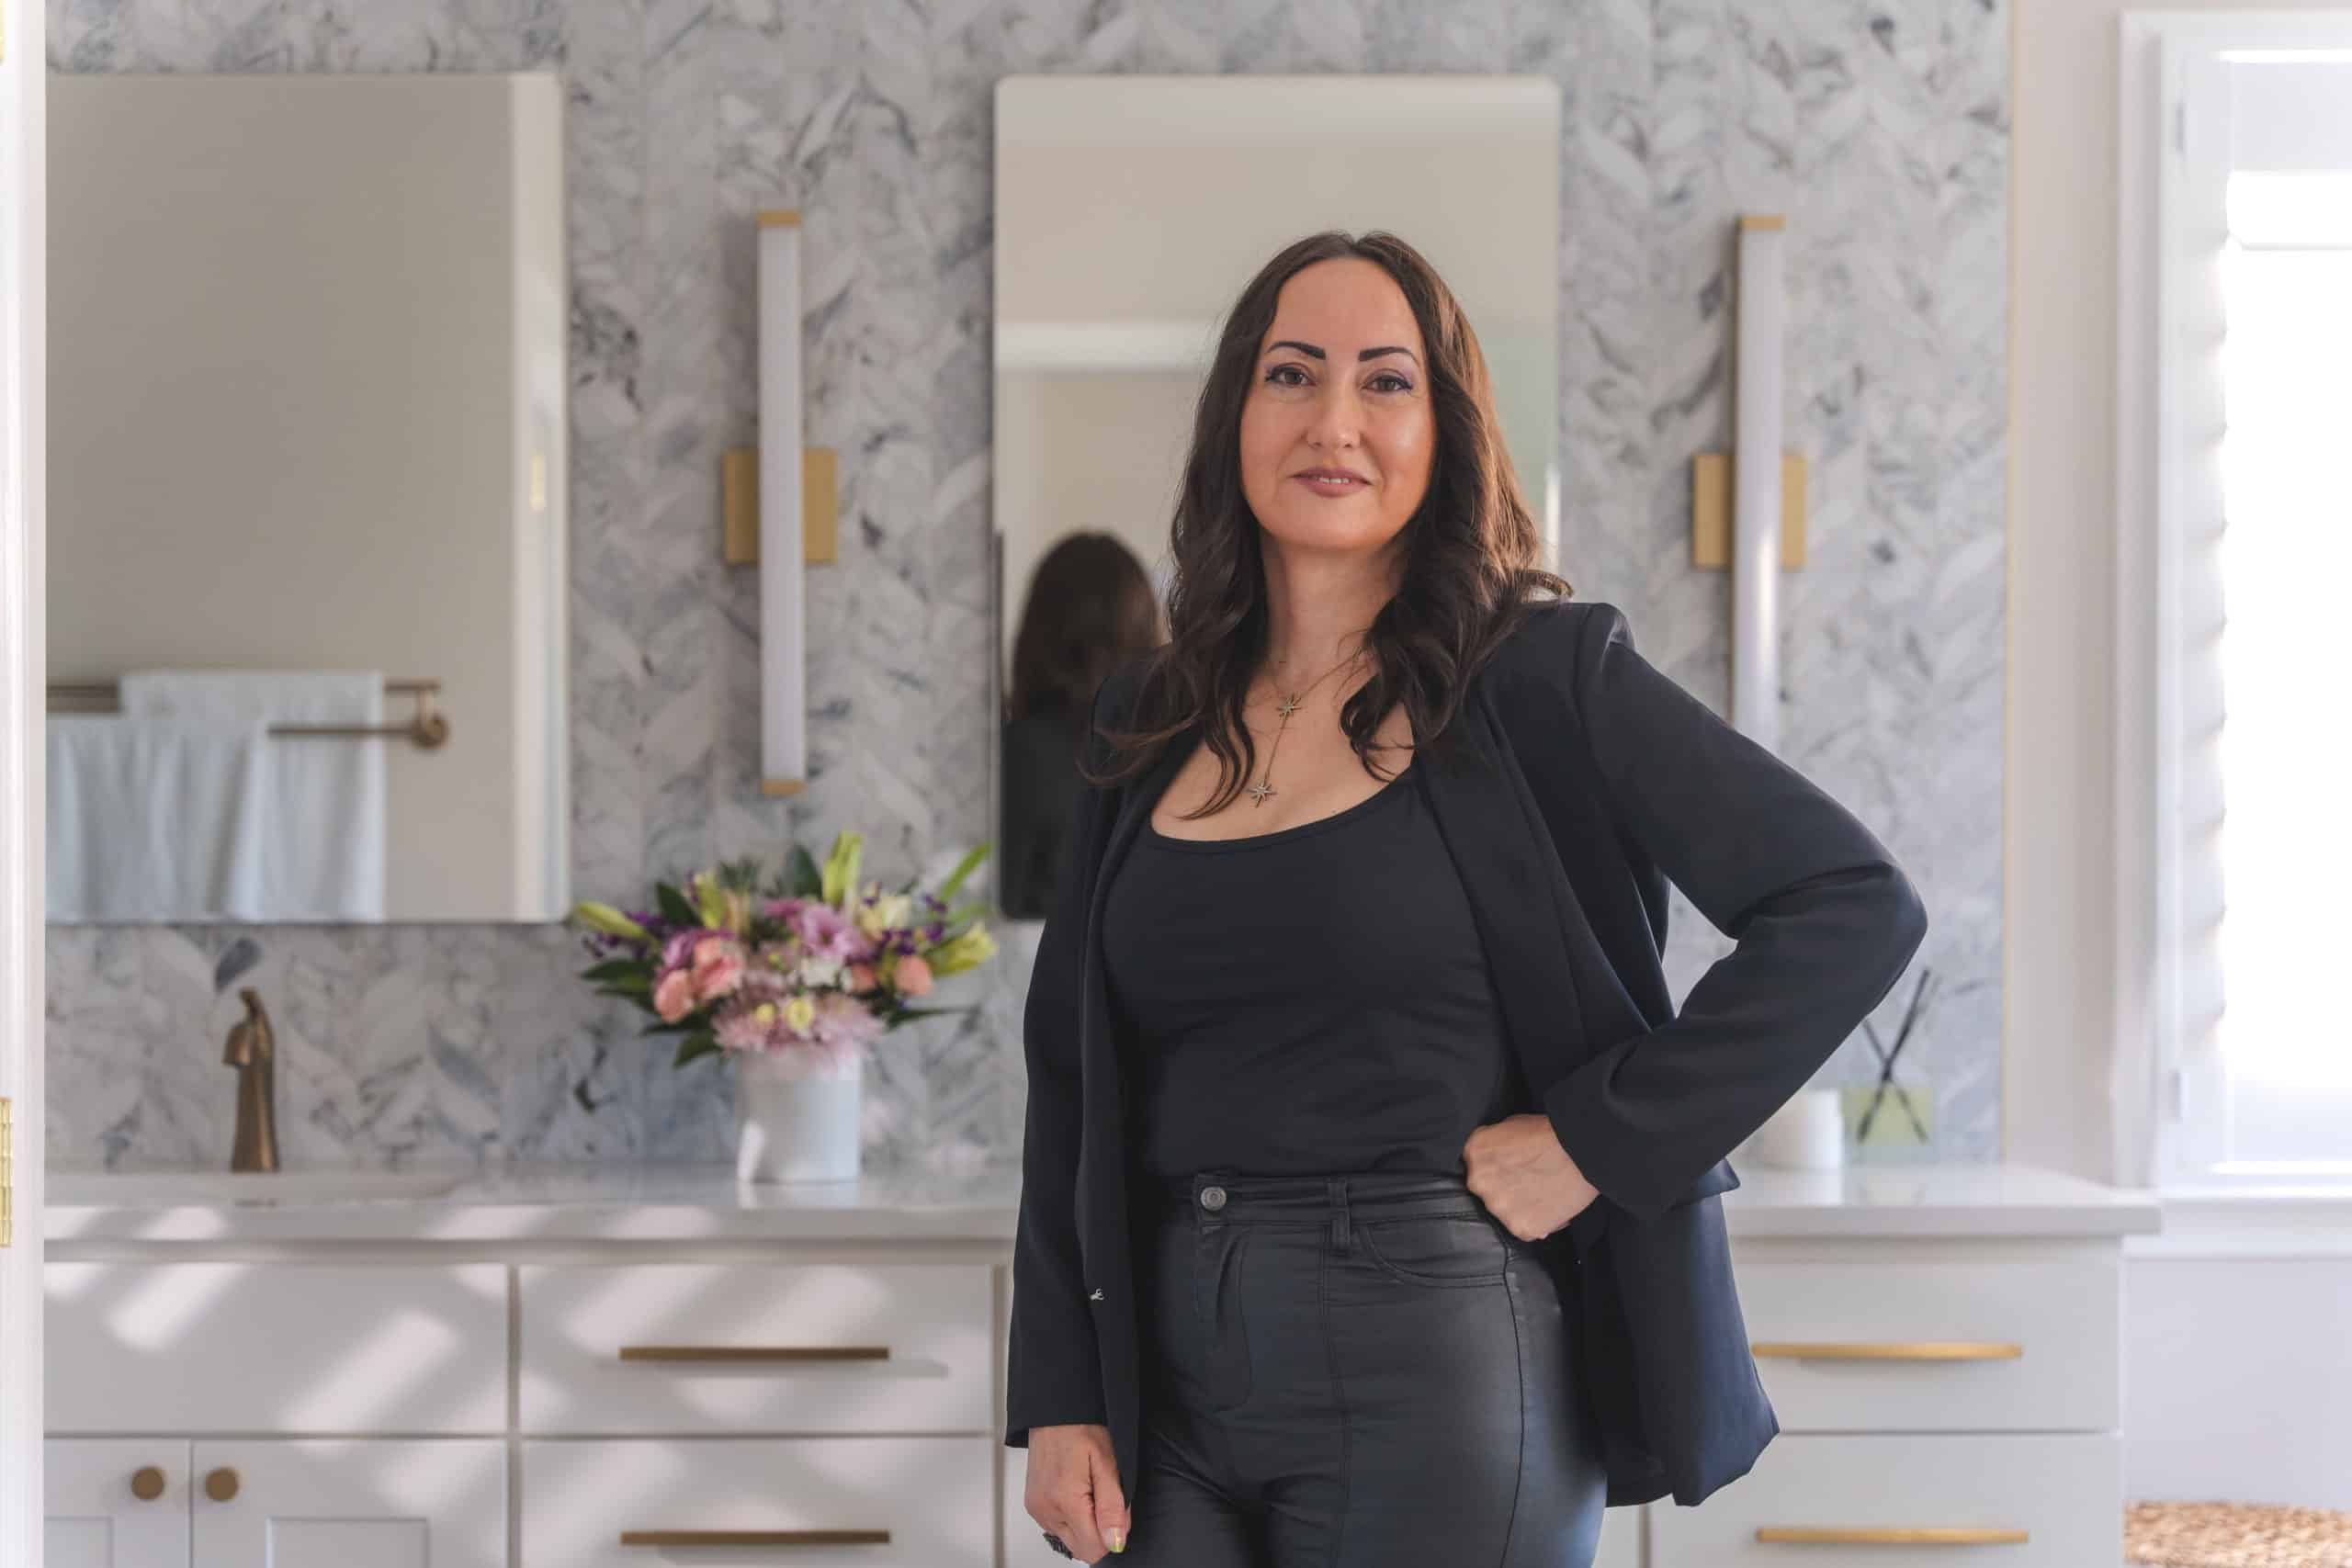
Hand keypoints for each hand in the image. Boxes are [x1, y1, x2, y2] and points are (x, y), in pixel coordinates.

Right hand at [1025, 1423, 1129, 1559]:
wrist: (1053, 1409)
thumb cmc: (1081, 1426)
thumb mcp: (1107, 1463)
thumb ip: (1113, 1507)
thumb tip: (1116, 1542)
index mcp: (1065, 1501)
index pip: (1094, 1549)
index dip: (1113, 1535)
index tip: (1116, 1510)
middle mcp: (1046, 1510)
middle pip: (1081, 1548)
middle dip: (1098, 1530)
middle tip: (1101, 1494)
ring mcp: (1037, 1509)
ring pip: (1070, 1539)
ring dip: (1084, 1524)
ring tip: (1088, 1488)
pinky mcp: (1033, 1505)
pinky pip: (1058, 1527)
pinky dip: (1071, 1517)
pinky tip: (1076, 1490)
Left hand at [1463, 1112, 1599, 1242]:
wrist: (1582, 1152)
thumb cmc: (1550, 1133)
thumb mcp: (1511, 1125)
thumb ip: (1494, 1144)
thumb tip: (1494, 1156)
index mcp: (1475, 1152)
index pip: (1475, 1163)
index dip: (1495, 1165)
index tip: (1510, 1166)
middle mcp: (1479, 1182)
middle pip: (1487, 1189)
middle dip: (1504, 1187)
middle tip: (1529, 1180)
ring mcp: (1499, 1207)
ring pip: (1505, 1211)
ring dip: (1519, 1206)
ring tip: (1543, 1192)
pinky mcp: (1521, 1227)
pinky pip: (1524, 1228)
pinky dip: (1537, 1221)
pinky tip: (1551, 1206)